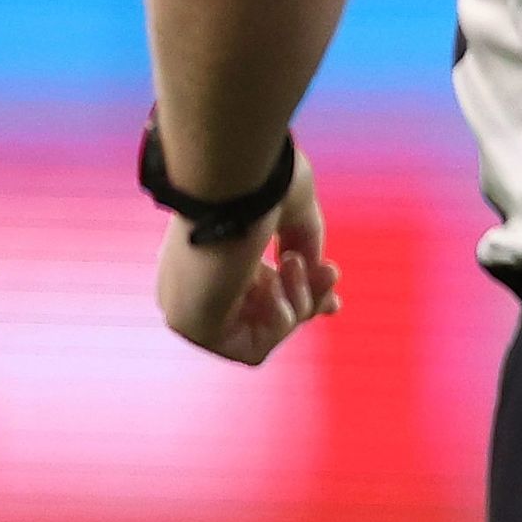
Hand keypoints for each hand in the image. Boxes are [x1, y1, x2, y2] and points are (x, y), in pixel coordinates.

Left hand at [153, 148, 339, 363]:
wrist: (232, 171)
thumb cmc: (258, 178)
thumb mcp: (291, 213)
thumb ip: (302, 244)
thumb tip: (319, 271)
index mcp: (208, 256)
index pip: (252, 293)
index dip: (299, 293)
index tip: (333, 280)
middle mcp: (193, 285)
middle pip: (262, 317)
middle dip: (308, 298)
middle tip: (330, 272)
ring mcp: (188, 308)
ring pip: (261, 335)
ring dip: (296, 302)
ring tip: (293, 261)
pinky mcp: (193, 325)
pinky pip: (251, 349)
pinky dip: (278, 320)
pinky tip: (273, 281)